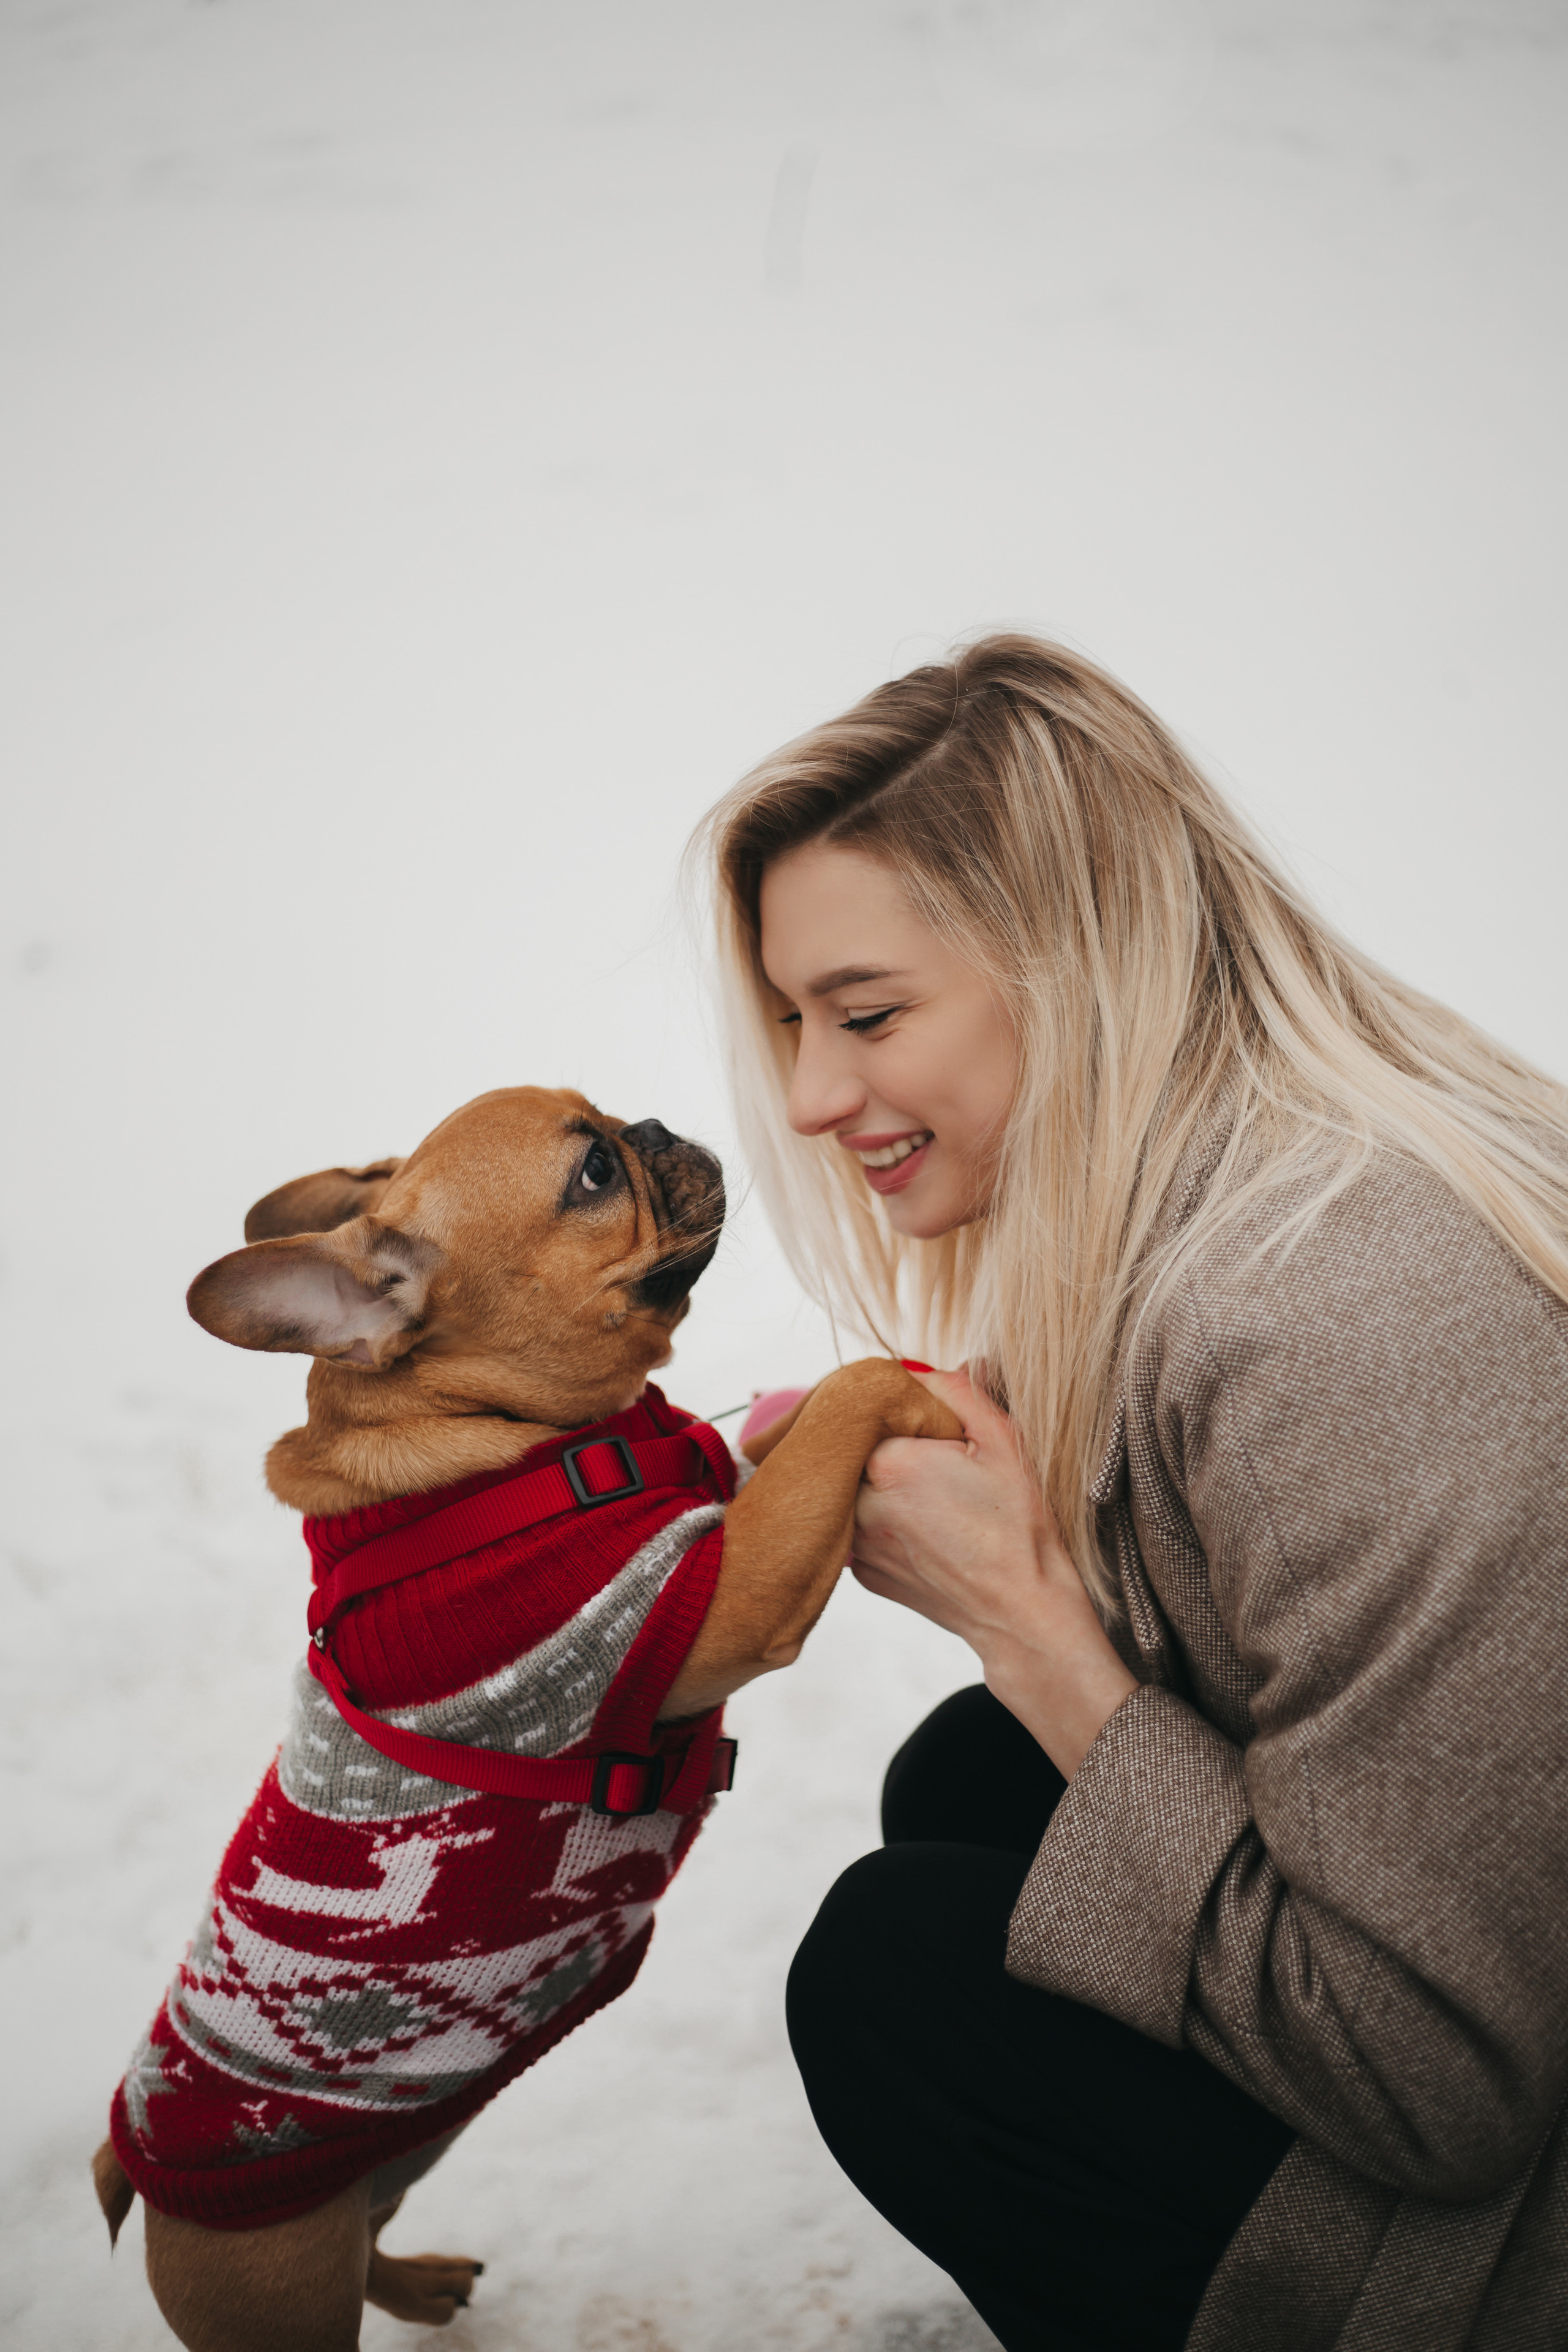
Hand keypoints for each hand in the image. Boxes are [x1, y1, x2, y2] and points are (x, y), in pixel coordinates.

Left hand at [851, 1365, 1137, 1777]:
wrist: (1021, 1611)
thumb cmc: (1020, 1527)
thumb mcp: (1004, 1441)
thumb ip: (957, 1389)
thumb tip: (917, 1369)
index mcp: (888, 1461)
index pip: (876, 1409)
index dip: (913, 1416)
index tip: (943, 1435)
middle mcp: (858, 1502)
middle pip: (861, 1448)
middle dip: (896, 1446)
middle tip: (943, 1469)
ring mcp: (855, 1542)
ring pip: (860, 1487)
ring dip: (888, 1484)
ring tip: (940, 1503)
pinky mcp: (862, 1571)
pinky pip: (863, 1525)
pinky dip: (889, 1520)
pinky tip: (931, 1532)